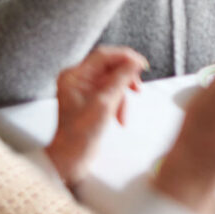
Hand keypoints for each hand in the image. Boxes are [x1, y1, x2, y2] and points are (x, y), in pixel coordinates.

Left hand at [45, 45, 147, 185]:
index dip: (125, 57)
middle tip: (138, 88)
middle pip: (111, 67)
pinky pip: (112, 91)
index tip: (142, 64)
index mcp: (74, 76)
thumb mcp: (104, 102)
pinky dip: (119, 102)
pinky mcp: (92, 98)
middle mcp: (78, 78)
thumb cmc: (81, 133)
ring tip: (123, 113)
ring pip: (114, 80)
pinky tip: (120, 117)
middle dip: (125, 80)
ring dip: (123, 95)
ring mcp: (85, 89)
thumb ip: (120, 79)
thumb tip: (135, 62)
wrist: (72, 158)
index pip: (103, 55)